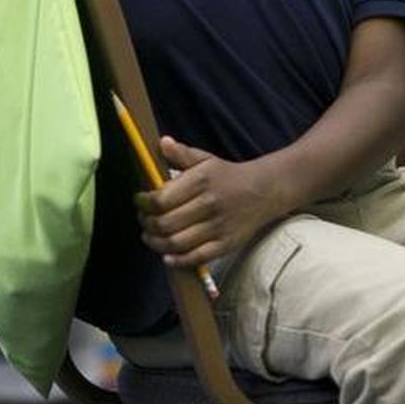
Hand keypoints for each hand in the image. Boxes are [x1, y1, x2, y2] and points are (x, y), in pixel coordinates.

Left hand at [136, 139, 284, 269]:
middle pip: (165, 223)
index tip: (139, 201)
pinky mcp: (226, 244)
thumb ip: (182, 154)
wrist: (265, 191)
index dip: (143, 203)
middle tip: (143, 220)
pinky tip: (167, 255)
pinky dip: (177, 260)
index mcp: (201, 181)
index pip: (160, 199)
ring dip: (156, 243)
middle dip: (146, 224)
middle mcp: (209, 204)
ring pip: (176, 243)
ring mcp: (218, 227)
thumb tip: (162, 143)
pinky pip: (196, 258)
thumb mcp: (206, 159)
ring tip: (150, 236)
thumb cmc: (228, 176)